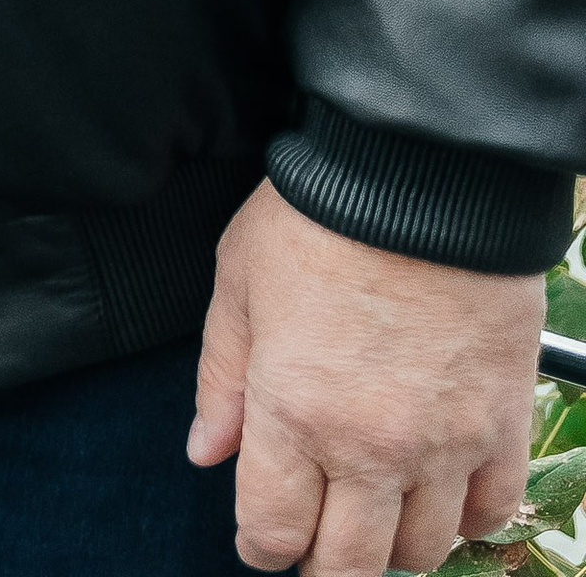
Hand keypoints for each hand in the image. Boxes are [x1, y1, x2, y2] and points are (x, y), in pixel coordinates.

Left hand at [189, 180, 541, 571]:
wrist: (421, 171)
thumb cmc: (318, 213)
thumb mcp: (238, 280)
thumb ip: (221, 376)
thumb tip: (206, 452)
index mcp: (293, 412)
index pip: (273, 532)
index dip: (261, 547)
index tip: (261, 537)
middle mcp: (370, 445)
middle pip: (348, 565)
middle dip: (322, 564)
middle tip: (316, 538)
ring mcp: (443, 441)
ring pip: (420, 551)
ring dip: (391, 545)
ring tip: (375, 512)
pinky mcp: (502, 422)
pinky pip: (491, 512)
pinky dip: (465, 519)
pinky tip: (441, 494)